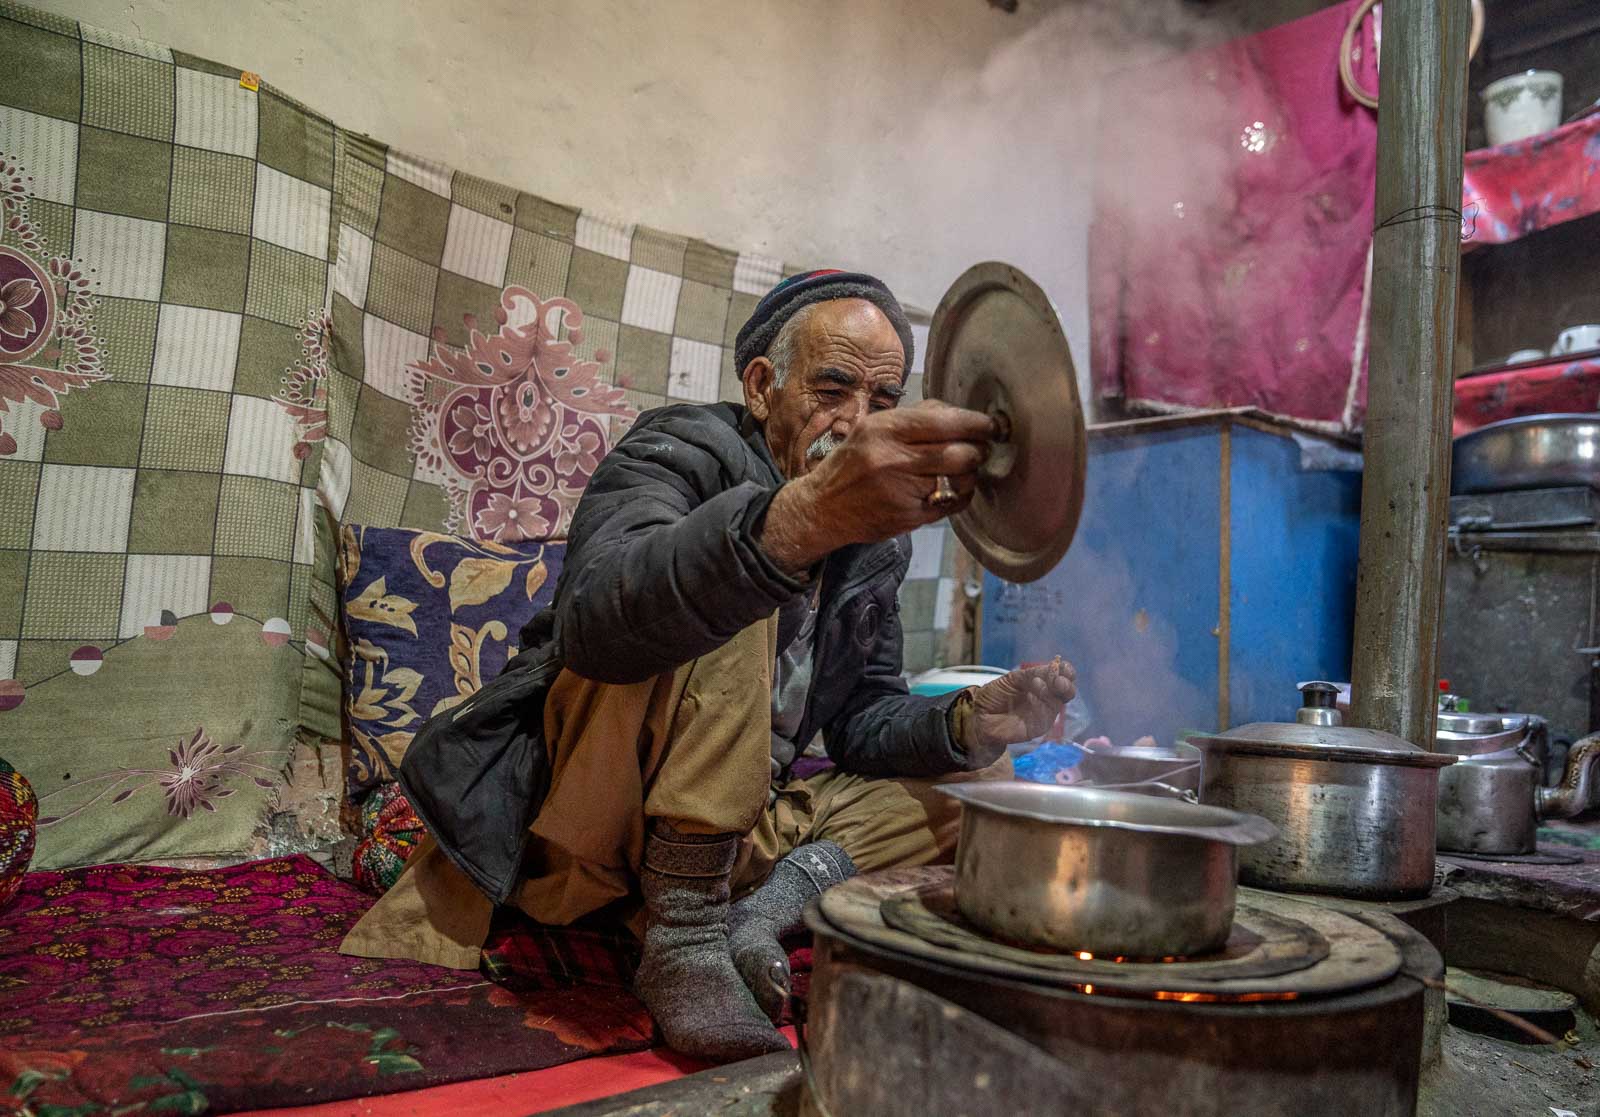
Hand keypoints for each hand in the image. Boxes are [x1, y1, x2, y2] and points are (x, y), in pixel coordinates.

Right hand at [759, 401, 994, 572]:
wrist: (823, 507)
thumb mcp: (873, 428)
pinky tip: (954, 489)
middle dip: (980, 450)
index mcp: (885, 430)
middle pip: (960, 453)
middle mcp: (893, 459)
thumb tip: (958, 413)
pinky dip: (961, 495)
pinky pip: (952, 504)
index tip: (991, 425)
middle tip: (983, 448)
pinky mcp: (909, 517)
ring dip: (971, 473)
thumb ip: (914, 417)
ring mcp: (901, 490)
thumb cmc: (854, 462)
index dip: (976, 423)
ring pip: (960, 479)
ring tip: (965, 468)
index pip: (944, 422)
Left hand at [957, 658, 1076, 766]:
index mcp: (1043, 682)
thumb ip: (1031, 674)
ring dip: (1051, 691)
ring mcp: (1044, 713)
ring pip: (1058, 702)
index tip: (1061, 667)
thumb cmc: (996, 695)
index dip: (1066, 671)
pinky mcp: (1039, 726)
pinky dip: (1042, 705)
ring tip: (1037, 683)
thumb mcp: (1013, 679)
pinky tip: (1033, 696)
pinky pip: (1046, 715)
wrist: (980, 715)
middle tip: (1058, 679)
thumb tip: (1052, 667)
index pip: (1062, 676)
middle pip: (1067, 691)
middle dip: (1066, 684)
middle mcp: (1047, 697)